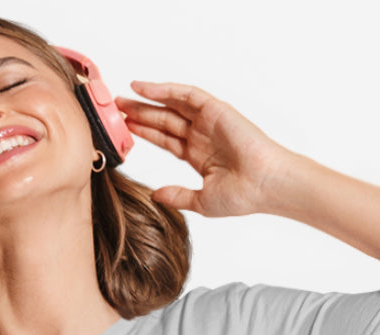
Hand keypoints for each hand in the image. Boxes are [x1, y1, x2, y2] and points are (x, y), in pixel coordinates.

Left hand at [114, 82, 293, 217]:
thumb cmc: (242, 196)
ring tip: (123, 96)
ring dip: (147, 100)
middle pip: (163, 121)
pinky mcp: (216, 110)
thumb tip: (155, 196)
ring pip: (171, 106)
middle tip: (115, 109)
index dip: (144, 133)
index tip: (123, 130)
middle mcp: (201, 136)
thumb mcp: (201, 201)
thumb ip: (177, 196)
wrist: (264, 185)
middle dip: (140, 114)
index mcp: (198, 156)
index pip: (165, 140)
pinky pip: (186, 95)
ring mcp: (208, 122)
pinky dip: (165, 90)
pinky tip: (145, 88)